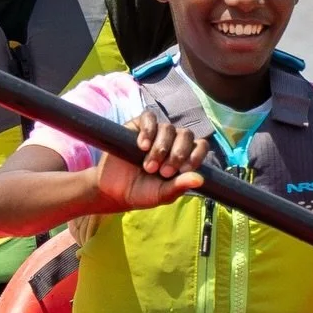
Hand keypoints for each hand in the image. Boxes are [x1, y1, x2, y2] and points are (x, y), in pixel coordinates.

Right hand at [93, 110, 208, 210]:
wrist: (113, 190)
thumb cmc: (141, 193)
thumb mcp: (162, 194)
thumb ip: (179, 186)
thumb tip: (200, 179)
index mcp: (183, 157)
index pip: (200, 146)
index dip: (196, 155)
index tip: (184, 169)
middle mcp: (172, 142)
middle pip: (186, 135)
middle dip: (177, 153)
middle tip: (163, 171)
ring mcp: (156, 133)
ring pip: (168, 128)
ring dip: (160, 148)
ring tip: (148, 166)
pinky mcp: (138, 126)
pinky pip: (149, 118)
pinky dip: (148, 130)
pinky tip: (142, 145)